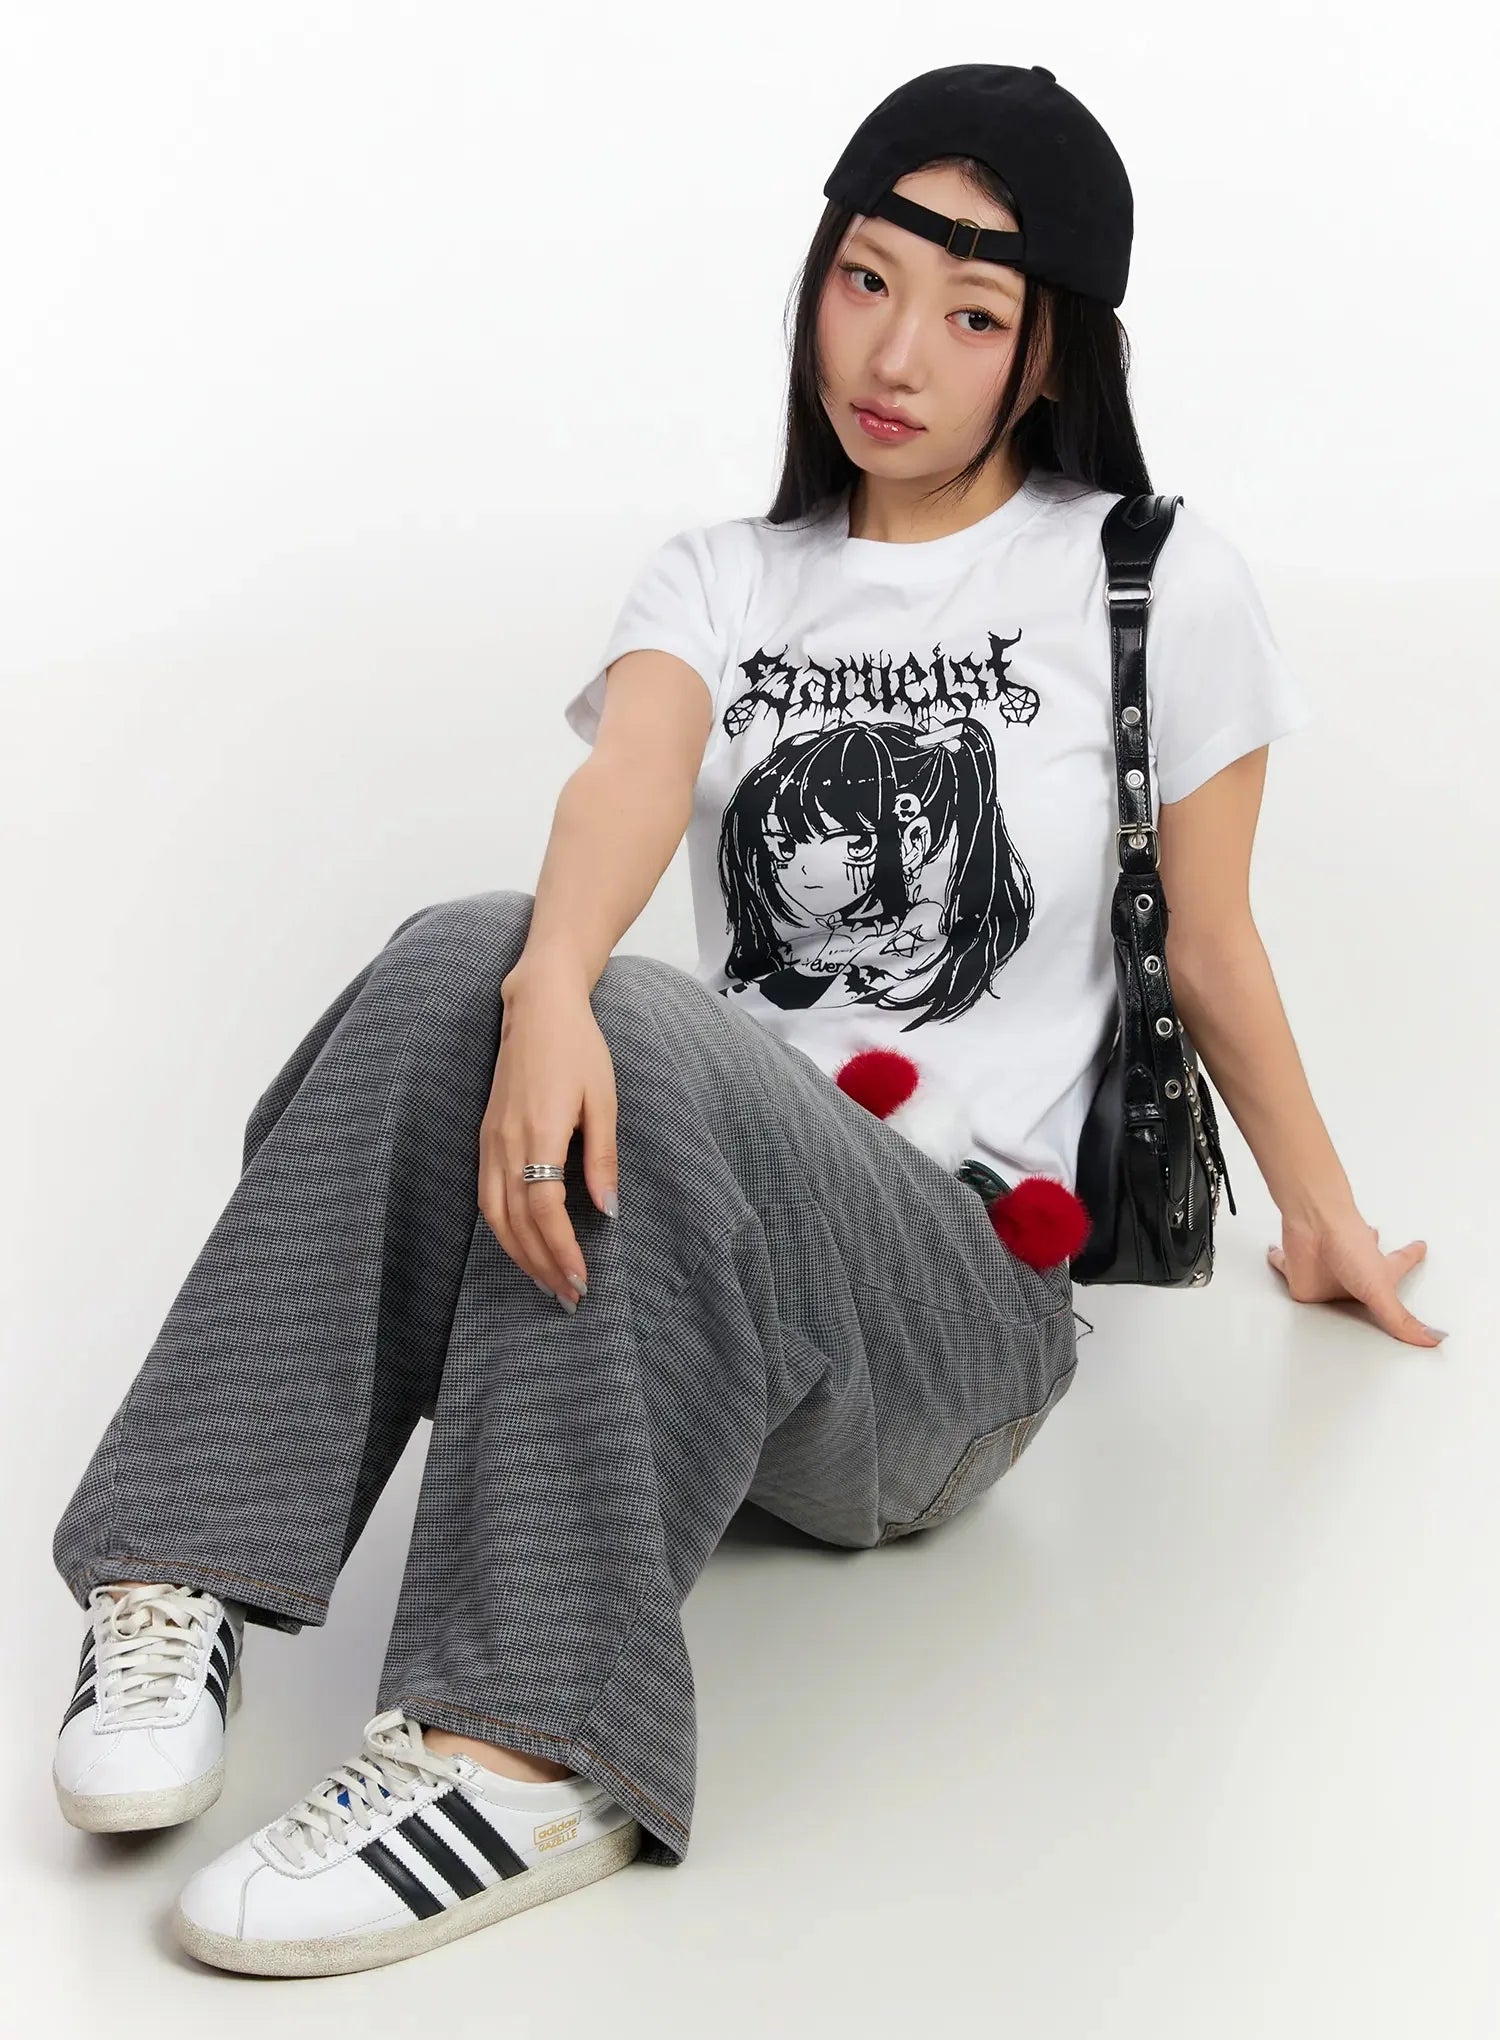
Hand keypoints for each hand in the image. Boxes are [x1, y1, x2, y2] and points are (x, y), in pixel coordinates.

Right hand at [478, 971, 618, 1306]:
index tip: (581, 1279)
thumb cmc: (578, 1049)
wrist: (536, 1008)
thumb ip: (602, 1158)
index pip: (545, 1210)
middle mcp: (505, 1143)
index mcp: (538, 1132)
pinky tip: (522, 1246)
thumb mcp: (604, 1101)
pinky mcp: (485, 1138)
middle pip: (515, 1222)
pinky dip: (503, 1229)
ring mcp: (489, 1141)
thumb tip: (608, 1211)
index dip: (561, 1250)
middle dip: (541, 1265)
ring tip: (546, 1282)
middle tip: (568, 1297)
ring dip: (519, 1255)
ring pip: (494, 1216)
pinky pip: (487, 1197)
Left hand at [1266, 1211, 1447, 1347]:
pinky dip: (1277, 1259)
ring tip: (1321, 1268)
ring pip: (1324, 1273)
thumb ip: (1399, 1319)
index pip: (1400, 1265)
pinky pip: (1283, 1264)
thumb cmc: (1347, 1244)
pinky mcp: (1297, 1274)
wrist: (1314, 1224)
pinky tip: (1274, 1254)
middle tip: (1370, 1261)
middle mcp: (1350, 1271)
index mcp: (1375, 1272)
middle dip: (1365, 1266)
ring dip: (1322, 1270)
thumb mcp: (1380, 1288)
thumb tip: (1434, 1338)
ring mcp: (1324, 1272)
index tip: (1420, 1246)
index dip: (1411, 1257)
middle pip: (1360, 1270)